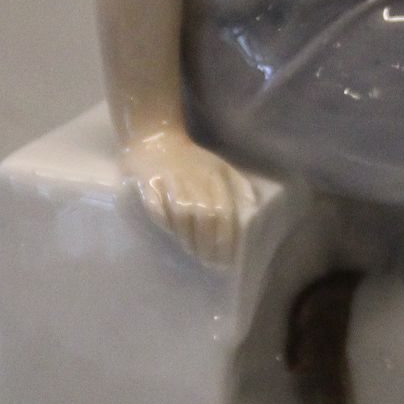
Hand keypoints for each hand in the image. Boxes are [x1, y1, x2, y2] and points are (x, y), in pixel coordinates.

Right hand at [121, 130, 260, 265]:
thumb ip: (239, 186)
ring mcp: (169, 181)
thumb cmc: (192, 160)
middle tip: (211, 262)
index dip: (227, 237)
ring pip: (183, 214)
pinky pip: (157, 209)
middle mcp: (194, 178)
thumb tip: (255, 208)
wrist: (155, 141)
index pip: (225, 211)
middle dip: (209, 243)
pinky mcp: (148, 185)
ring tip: (193, 252)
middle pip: (205, 215)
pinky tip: (172, 236)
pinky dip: (165, 224)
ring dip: (189, 237)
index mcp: (214, 174)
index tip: (229, 258)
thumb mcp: (221, 167)